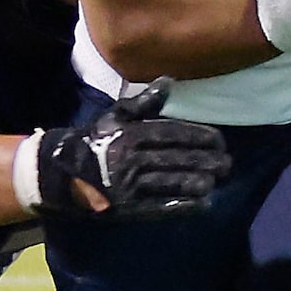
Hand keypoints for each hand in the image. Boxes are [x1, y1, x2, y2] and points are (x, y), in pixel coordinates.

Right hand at [37, 81, 230, 219]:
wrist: (62, 175)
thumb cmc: (94, 142)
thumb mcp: (114, 117)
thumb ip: (143, 103)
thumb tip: (168, 81)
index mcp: (129, 135)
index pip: (172, 134)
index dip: (199, 138)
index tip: (219, 141)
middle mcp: (131, 160)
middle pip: (177, 159)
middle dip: (206, 161)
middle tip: (227, 163)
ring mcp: (130, 186)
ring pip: (172, 182)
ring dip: (199, 182)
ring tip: (217, 180)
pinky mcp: (129, 208)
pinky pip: (162, 206)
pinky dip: (184, 205)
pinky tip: (203, 202)